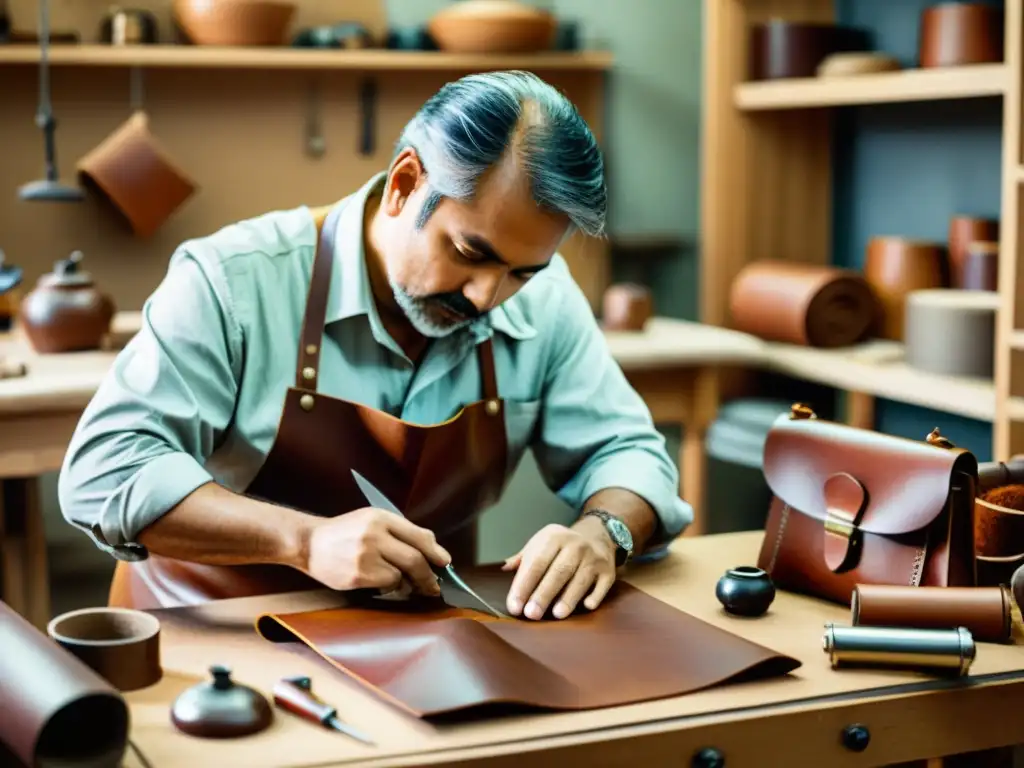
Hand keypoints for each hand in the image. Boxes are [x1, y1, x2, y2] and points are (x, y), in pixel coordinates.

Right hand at [302, 507, 450, 595]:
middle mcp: (374, 534)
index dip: (436, 552)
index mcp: (381, 517)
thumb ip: (400, 531)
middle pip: (415, 558)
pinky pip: (387, 584)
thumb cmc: (344, 533)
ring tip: (404, 582)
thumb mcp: (372, 520)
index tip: (444, 563)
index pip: (419, 536)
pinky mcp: (358, 575)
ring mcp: (366, 555)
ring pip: (402, 574)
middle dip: (429, 575)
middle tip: (434, 585)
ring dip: (408, 582)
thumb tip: (433, 550)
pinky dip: (391, 586)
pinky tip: (383, 582)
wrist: (309, 543)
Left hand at [501, 522, 616, 619]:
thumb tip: (503, 569)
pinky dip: (595, 596)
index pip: (536, 562)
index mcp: (554, 537)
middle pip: (558, 572)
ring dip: (568, 598)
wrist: (597, 535)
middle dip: (543, 594)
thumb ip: (523, 558)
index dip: (524, 585)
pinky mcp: (608, 571)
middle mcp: (575, 545)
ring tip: (556, 615)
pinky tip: (587, 606)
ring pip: (580, 579)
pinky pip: (602, 585)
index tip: (514, 606)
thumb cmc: (561, 547)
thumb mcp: (541, 543)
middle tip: (531, 614)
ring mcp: (593, 558)